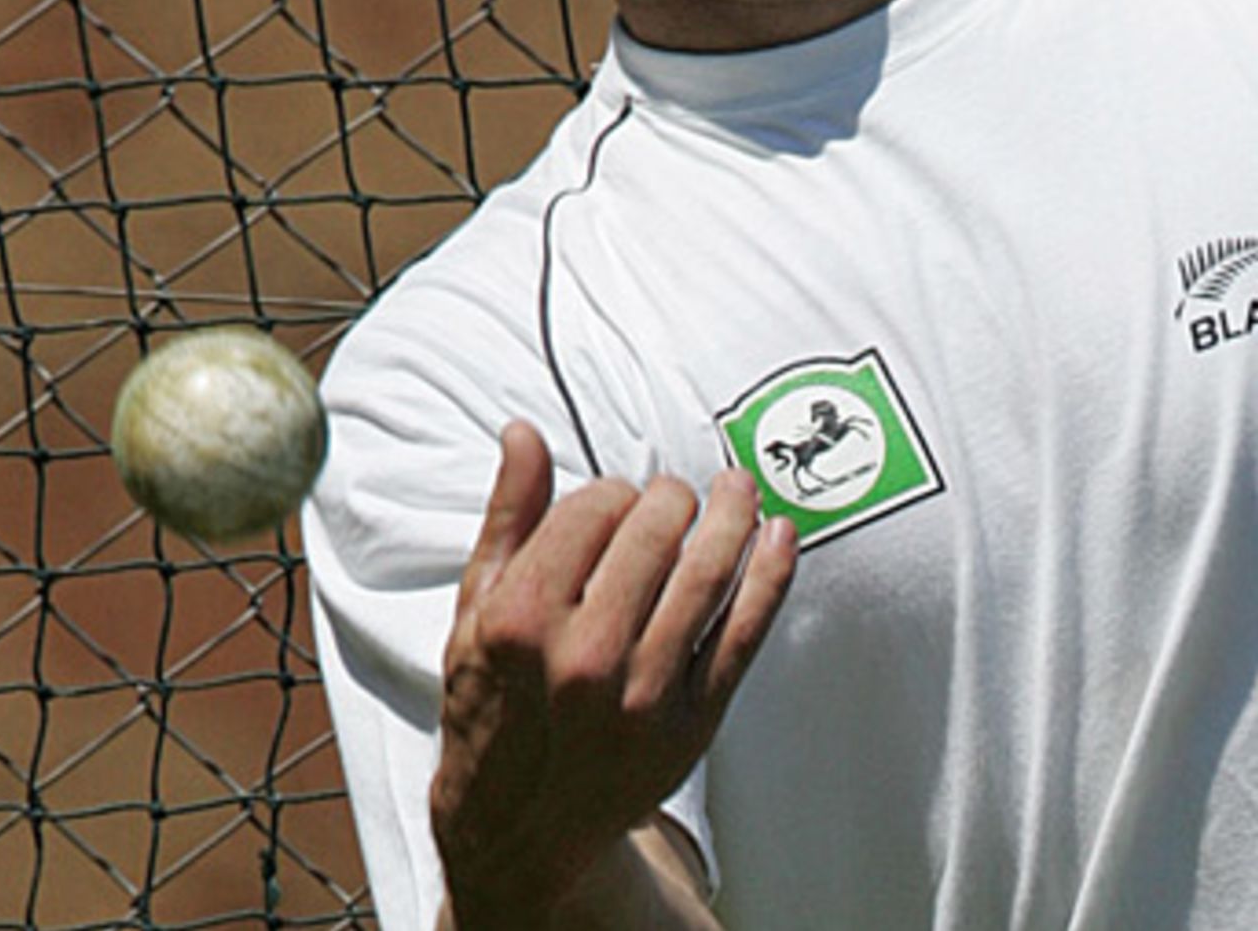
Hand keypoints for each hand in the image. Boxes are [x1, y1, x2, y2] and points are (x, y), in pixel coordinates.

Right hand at [430, 421, 797, 928]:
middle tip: (673, 498)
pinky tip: (780, 535)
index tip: (613, 501)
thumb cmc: (494, 699)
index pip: (596, 506)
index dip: (613, 490)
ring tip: (740, 487)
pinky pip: (745, 633)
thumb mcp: (476, 607)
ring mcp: (644, 694)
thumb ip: (507, 516)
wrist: (519, 826)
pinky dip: (771, 576)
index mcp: (522, 618)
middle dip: (672, 497)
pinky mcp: (692, 723)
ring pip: (709, 573)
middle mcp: (584, 657)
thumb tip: (523, 431)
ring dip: (735, 514)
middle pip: (657, 529)